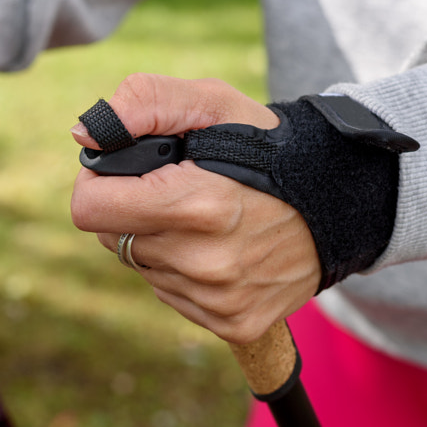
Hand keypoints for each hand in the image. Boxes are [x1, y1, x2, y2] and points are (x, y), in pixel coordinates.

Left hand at [70, 74, 320, 343]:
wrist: (341, 201)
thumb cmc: (267, 145)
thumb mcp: (212, 102)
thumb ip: (144, 103)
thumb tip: (84, 136)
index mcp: (197, 205)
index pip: (90, 209)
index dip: (97, 182)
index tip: (121, 171)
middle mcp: (205, 262)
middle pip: (114, 240)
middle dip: (132, 211)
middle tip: (176, 191)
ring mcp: (221, 300)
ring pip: (144, 269)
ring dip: (160, 242)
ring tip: (207, 220)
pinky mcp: (235, 324)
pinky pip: (174, 296)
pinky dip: (186, 273)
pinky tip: (222, 250)